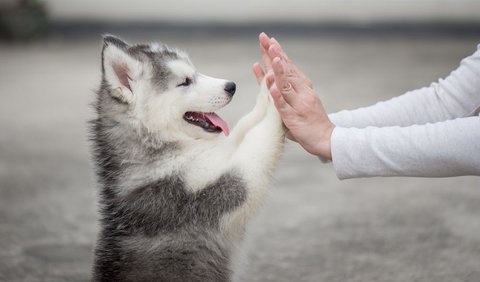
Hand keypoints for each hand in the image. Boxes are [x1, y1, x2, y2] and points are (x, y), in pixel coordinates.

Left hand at [253, 33, 334, 159]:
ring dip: (279, 71)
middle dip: (275, 55)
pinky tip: (272, 87)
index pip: (289, 67)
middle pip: (286, 71)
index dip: (279, 53)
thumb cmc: (312, 121)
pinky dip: (277, 96)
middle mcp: (302, 92)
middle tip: (266, 40)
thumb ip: (286, 91)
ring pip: (286, 85)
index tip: (270, 40)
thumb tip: (272, 79)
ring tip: (272, 57)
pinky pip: (284, 106)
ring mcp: (298, 104)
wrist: (327, 139)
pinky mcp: (294, 118)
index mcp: (303, 87)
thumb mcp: (300, 101)